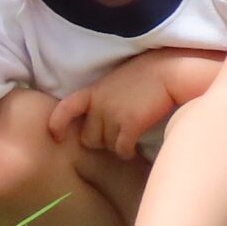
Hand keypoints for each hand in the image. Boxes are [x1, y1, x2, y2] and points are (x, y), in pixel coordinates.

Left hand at [50, 59, 179, 158]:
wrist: (169, 73)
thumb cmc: (147, 76)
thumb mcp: (116, 82)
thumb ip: (103, 98)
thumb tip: (99, 118)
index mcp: (93, 92)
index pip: (65, 109)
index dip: (57, 125)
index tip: (58, 136)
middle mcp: (99, 104)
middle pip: (87, 137)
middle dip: (99, 141)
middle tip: (112, 139)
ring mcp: (114, 114)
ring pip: (106, 145)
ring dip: (115, 146)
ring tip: (126, 142)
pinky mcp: (130, 124)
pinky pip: (121, 149)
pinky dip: (126, 152)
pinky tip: (133, 150)